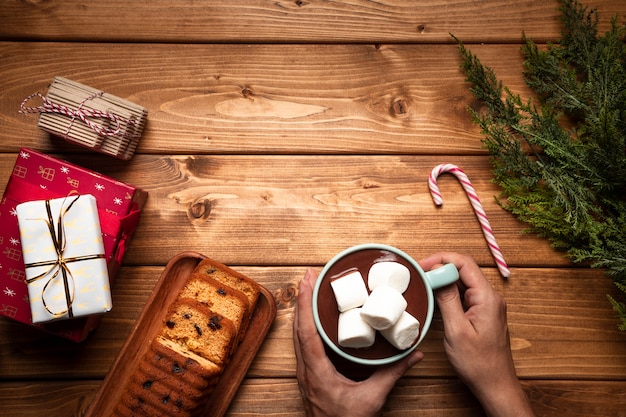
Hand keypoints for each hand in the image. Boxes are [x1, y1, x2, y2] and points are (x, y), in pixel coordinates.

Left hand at [293, 268, 423, 416]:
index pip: (306, 330)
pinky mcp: (308, 375)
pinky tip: (313, 318)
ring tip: (310, 290)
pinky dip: (306, 324)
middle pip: (297, 326)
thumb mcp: (372, 399)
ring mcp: (304, 372)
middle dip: (302, 298)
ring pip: (297, 334)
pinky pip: (302, 343)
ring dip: (302, 310)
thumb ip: (392, 374)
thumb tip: (413, 355)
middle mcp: (305, 369)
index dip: (305, 303)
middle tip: (310, 276)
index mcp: (316, 371)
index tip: (307, 281)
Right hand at [420, 253, 533, 416]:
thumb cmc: (478, 363)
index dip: (441, 259)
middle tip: (419, 274)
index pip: (464, 263)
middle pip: (464, 269)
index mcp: (487, 298)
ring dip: (443, 278)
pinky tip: (435, 295)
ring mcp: (487, 304)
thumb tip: (438, 275)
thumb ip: (447, 299)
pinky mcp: (482, 312)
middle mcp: (490, 297)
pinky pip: (464, 293)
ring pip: (463, 280)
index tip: (422, 266)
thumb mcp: (456, 330)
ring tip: (424, 283)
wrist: (494, 384)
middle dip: (440, 266)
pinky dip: (449, 290)